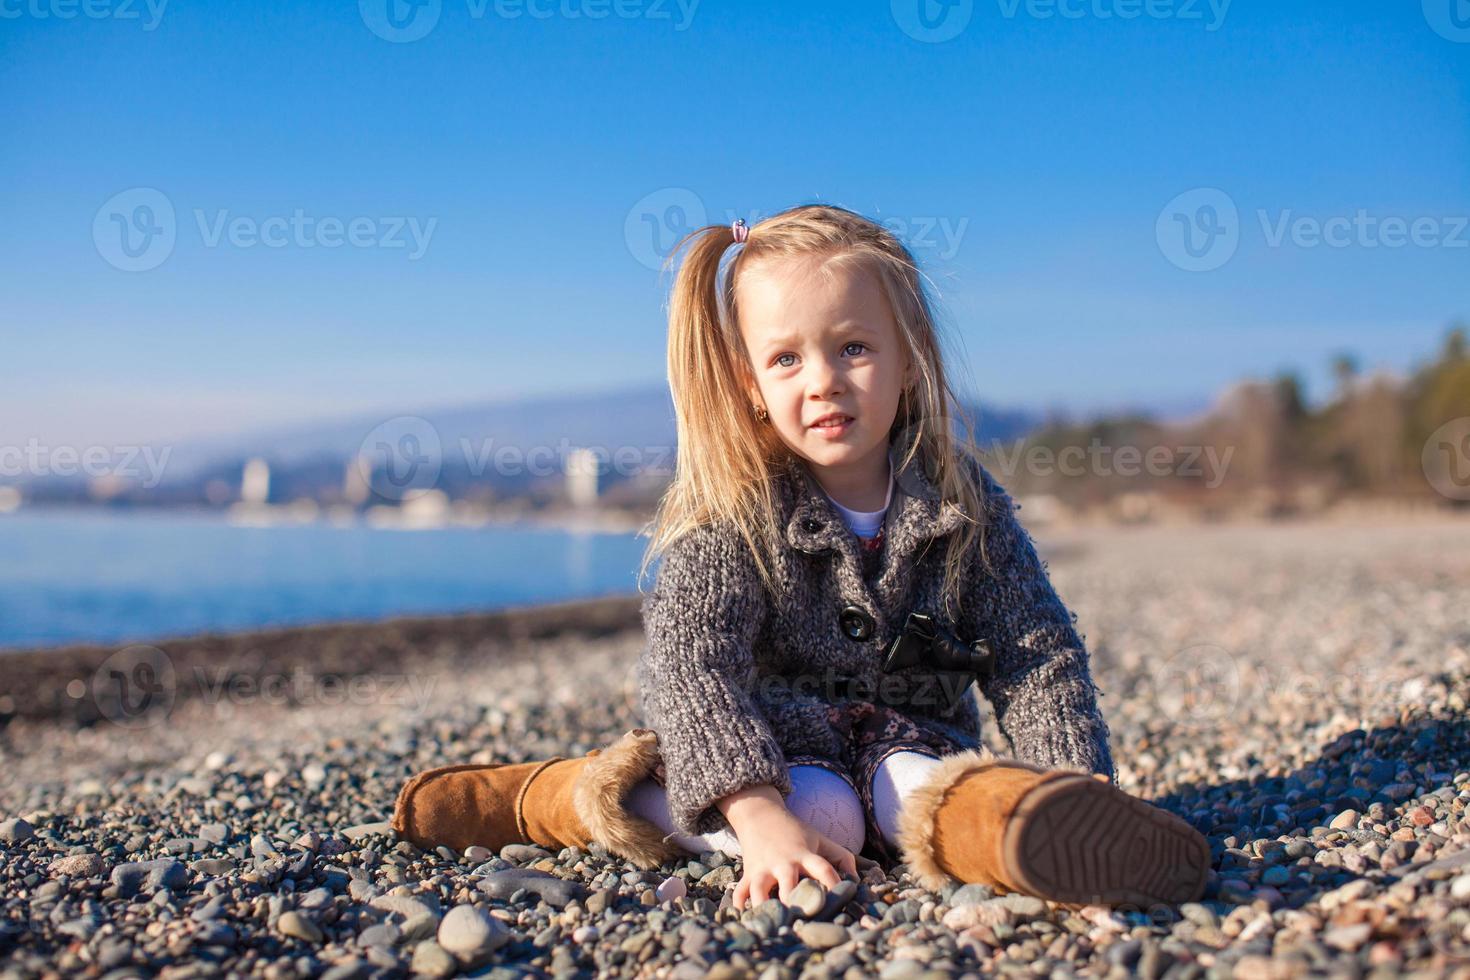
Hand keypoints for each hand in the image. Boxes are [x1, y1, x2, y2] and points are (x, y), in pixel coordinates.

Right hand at [730, 806, 857, 911]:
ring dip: (765, 908)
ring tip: (773, 924)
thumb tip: (856, 882)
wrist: (761, 815)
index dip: (833, 883)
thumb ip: (842, 857)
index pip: (823, 868)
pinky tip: (746, 919)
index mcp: (805, 854)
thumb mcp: (821, 839)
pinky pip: (741, 892)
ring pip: (760, 891)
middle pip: (789, 885)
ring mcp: (763, 868)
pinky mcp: (748, 873)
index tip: (841, 901)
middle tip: (803, 922)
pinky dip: (740, 906)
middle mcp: (784, 863)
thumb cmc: (796, 832)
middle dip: (794, 904)